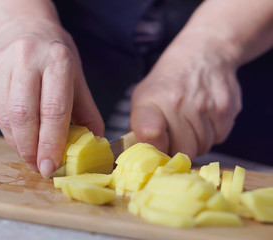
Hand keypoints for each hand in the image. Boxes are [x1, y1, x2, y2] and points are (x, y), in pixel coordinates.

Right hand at [0, 19, 103, 176]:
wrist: (26, 29)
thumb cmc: (56, 58)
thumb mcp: (79, 80)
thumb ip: (87, 114)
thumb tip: (93, 147)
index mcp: (57, 60)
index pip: (53, 110)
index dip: (51, 143)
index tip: (50, 167)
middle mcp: (27, 59)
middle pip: (24, 116)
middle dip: (30, 150)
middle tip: (39, 167)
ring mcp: (2, 65)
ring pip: (6, 118)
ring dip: (19, 145)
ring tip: (31, 156)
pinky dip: (9, 133)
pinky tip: (20, 138)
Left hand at [130, 35, 241, 158]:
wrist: (202, 53)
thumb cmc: (167, 82)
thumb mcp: (143, 98)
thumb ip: (139, 128)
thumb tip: (144, 159)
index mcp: (150, 102)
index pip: (149, 134)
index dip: (155, 151)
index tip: (156, 151)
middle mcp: (177, 103)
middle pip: (182, 152)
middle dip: (178, 150)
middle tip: (176, 136)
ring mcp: (204, 106)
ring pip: (203, 148)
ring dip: (197, 142)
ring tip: (190, 123)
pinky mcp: (226, 109)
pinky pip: (220, 139)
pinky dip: (213, 134)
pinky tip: (205, 118)